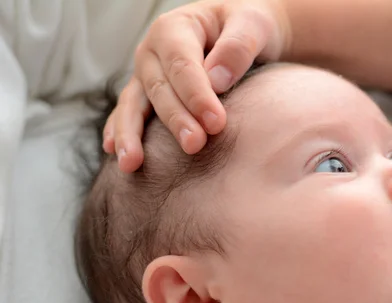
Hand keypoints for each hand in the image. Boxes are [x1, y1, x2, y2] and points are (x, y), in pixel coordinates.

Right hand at [104, 0, 290, 171]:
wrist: (239, 30)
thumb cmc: (246, 26)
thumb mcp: (252, 24)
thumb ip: (238, 47)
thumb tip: (217, 81)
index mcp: (175, 29)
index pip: (182, 65)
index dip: (197, 95)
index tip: (216, 123)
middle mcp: (152, 52)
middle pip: (159, 89)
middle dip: (176, 120)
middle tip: (195, 145)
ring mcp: (145, 74)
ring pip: (133, 105)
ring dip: (132, 135)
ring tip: (131, 163)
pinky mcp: (146, 94)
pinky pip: (128, 113)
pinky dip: (119, 131)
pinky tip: (114, 153)